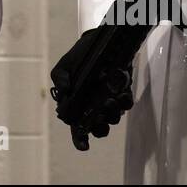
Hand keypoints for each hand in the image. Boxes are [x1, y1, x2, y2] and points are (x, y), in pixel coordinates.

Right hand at [50, 28, 133, 150]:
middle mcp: (93, 108)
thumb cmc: (78, 56)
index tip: (84, 146)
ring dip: (113, 113)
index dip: (80, 139)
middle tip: (100, 115)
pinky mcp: (121, 93)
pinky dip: (125, 101)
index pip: (77, 129)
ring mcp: (108, 101)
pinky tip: (122, 93)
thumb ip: (60, 78)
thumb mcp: (64, 65)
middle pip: (98, 129)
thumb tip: (65, 89)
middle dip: (100, 126)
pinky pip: (126, 104)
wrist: (99, 41)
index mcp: (76, 105)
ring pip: (113, 118)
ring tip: (111, 100)